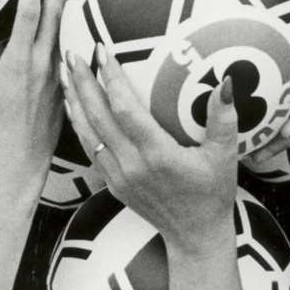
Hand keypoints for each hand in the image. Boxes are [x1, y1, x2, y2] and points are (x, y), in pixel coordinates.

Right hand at [0, 0, 65, 181]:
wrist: (21, 162)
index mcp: (18, 61)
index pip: (29, 14)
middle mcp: (42, 63)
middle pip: (53, 14)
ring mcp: (56, 74)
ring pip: (63, 29)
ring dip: (63, 2)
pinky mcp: (63, 85)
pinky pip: (67, 49)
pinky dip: (67, 29)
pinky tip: (68, 21)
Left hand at [63, 46, 237, 252]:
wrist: (195, 237)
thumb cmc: (212, 194)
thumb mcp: (225, 157)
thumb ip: (223, 119)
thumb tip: (225, 82)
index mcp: (157, 155)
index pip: (125, 110)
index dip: (111, 79)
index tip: (102, 51)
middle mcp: (132, 166)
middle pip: (97, 117)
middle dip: (83, 83)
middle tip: (71, 52)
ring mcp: (118, 177)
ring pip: (87, 133)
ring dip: (74, 101)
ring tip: (64, 72)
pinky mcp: (112, 185)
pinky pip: (90, 149)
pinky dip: (79, 124)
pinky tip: (73, 105)